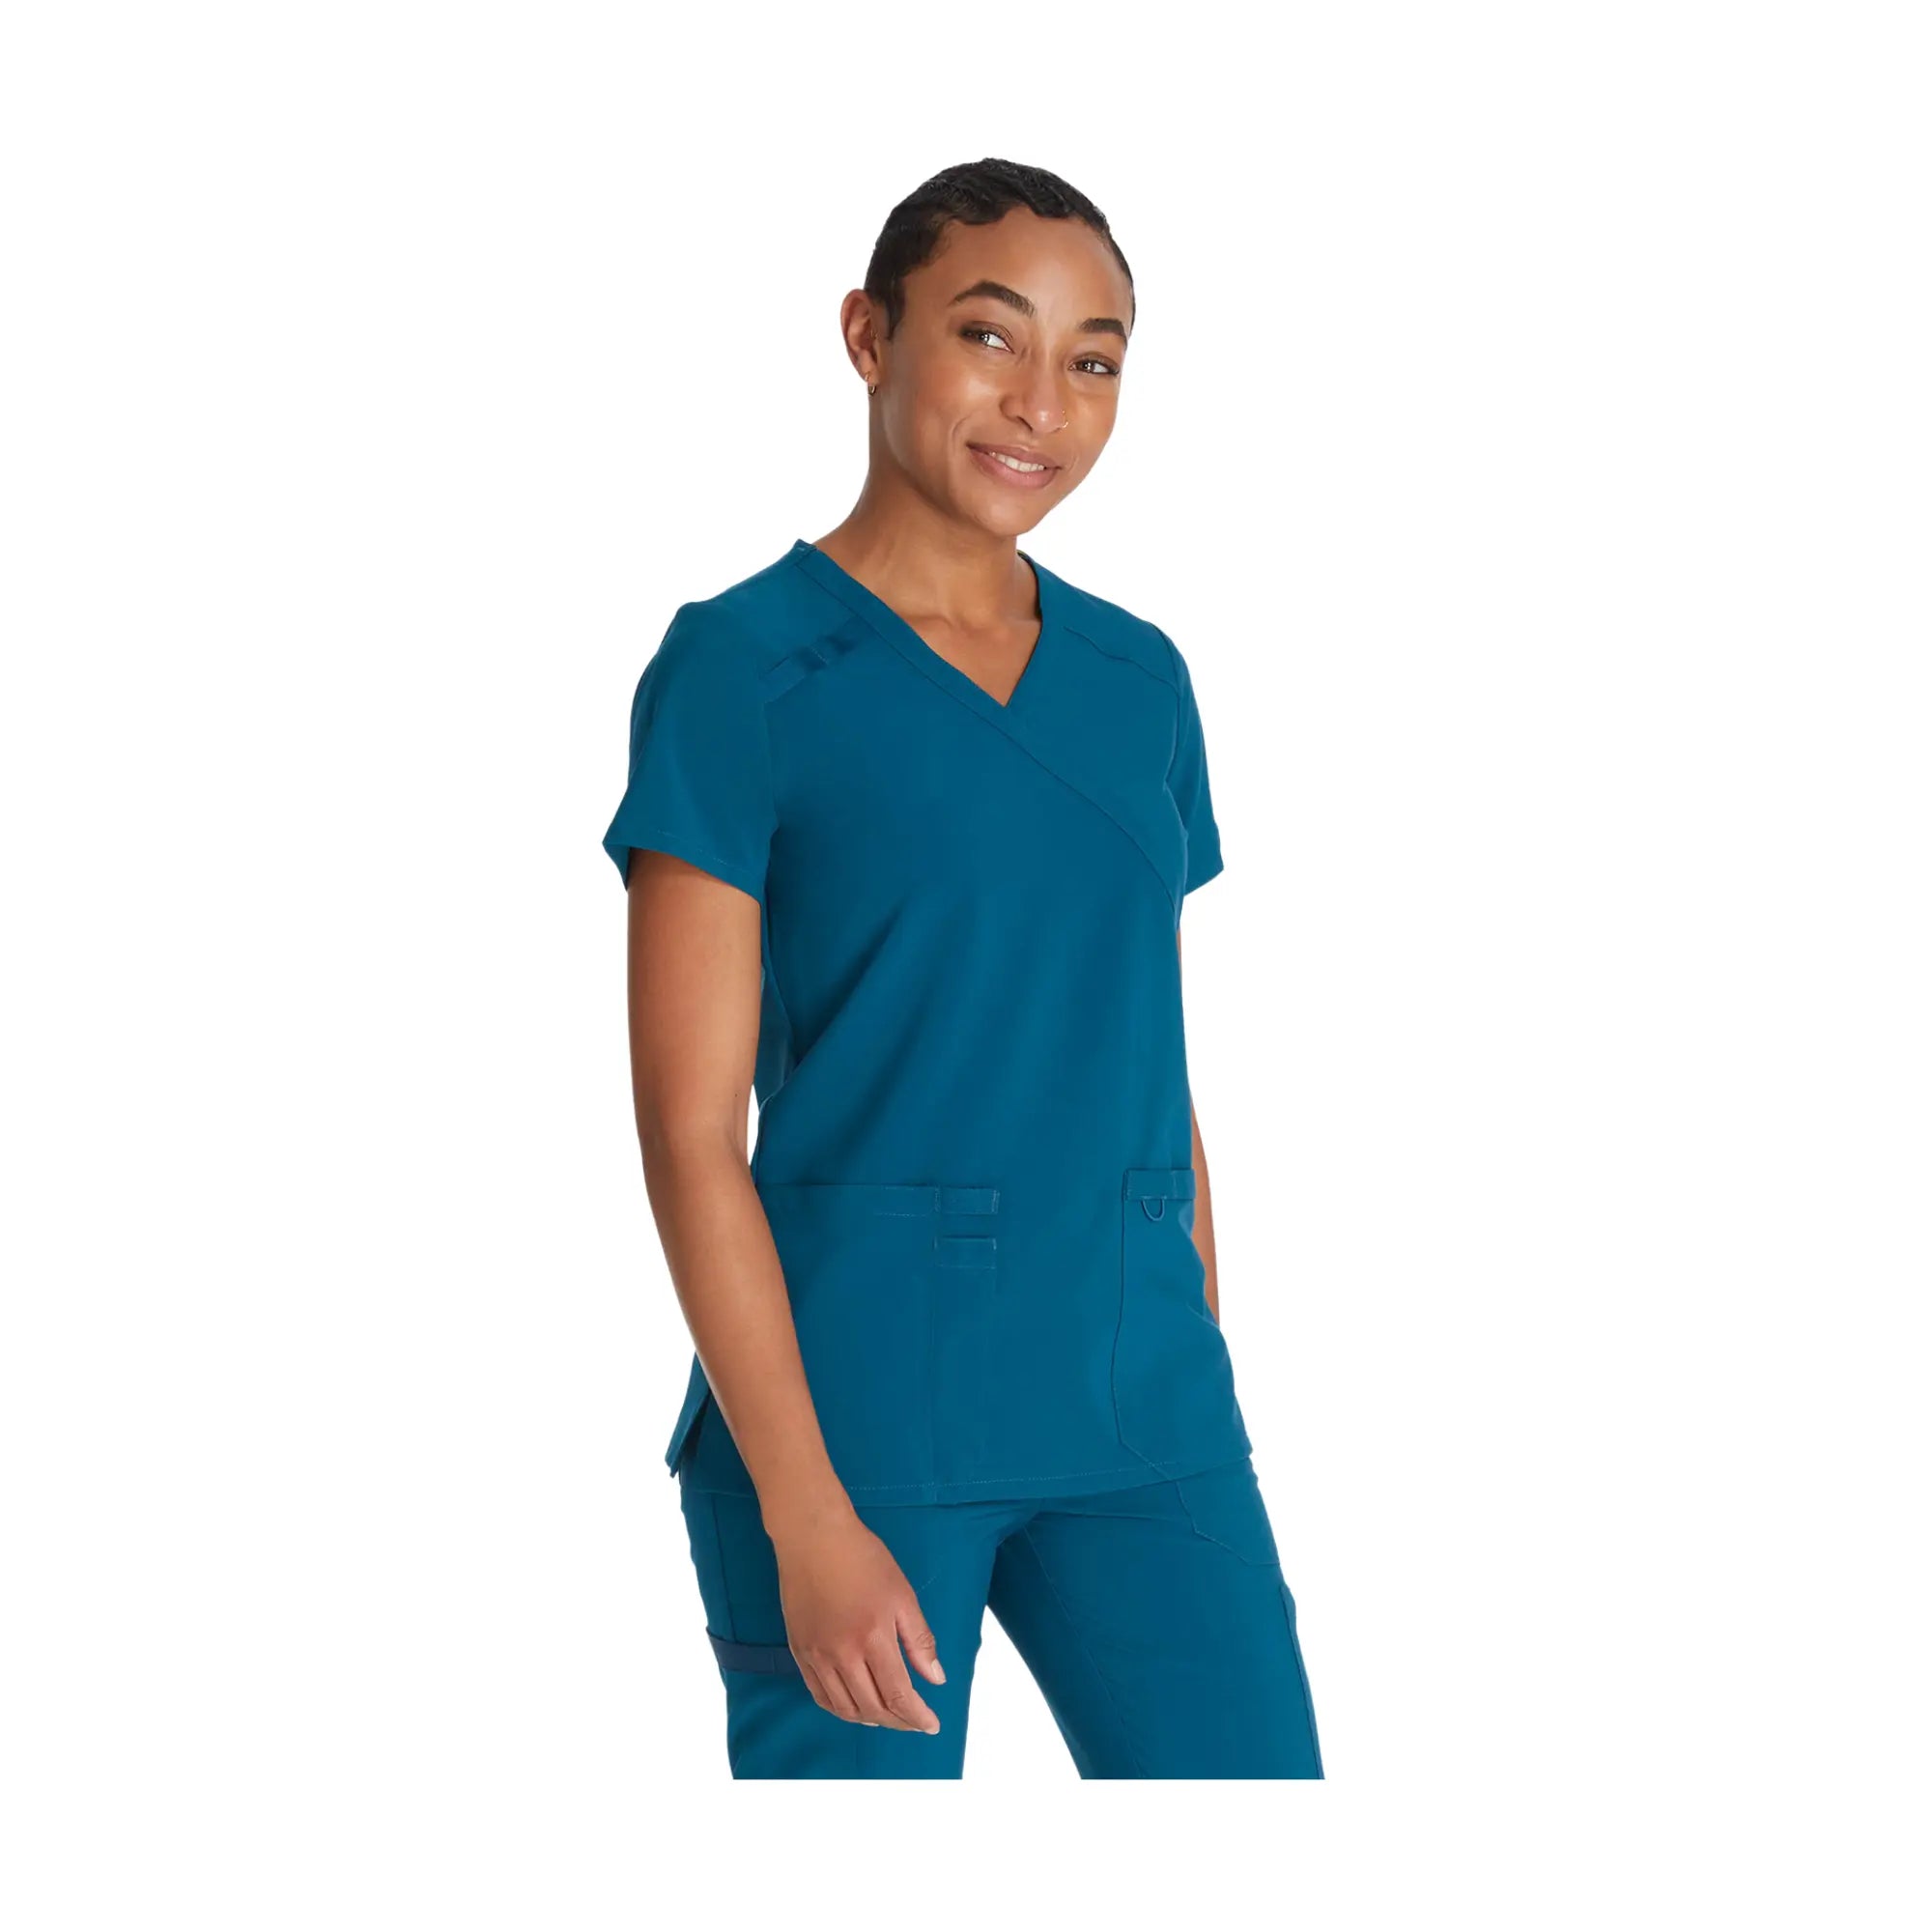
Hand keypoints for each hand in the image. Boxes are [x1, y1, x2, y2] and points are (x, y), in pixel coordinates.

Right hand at [769, 1511, 945, 1731]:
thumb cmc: (863, 1558)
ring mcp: (817, 1656)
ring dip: (870, 1720)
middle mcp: (842, 1655)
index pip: (898, 1695)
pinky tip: (855, 1706)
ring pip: (844, 1708)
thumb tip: (936, 1679)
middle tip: (914, 1721)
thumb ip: (919, 1640)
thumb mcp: (902, 1594)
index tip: (932, 1725)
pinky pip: (820, 1695)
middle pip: (872, 1708)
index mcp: (873, 1639)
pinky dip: (840, 1709)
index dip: (917, 1716)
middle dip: (898, 1721)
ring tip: (888, 1717)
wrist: (813, 1537)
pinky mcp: (799, 1651)